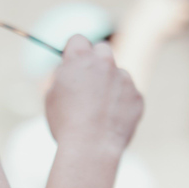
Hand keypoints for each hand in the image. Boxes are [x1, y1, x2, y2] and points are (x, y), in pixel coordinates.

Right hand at [45, 35, 143, 152]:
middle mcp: (105, 63)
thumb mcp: (51, 96)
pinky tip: (109, 120)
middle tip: (87, 81)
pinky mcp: (137, 96)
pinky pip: (128, 93)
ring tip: (97, 111)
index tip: (72, 63)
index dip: (73, 51)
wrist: (90, 147)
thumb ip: (62, 77)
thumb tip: (69, 71)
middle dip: (95, 61)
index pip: (78, 40)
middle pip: (102, 49)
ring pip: (117, 73)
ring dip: (109, 84)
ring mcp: (124, 79)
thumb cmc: (65, 123)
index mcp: (79, 59)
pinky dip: (120, 103)